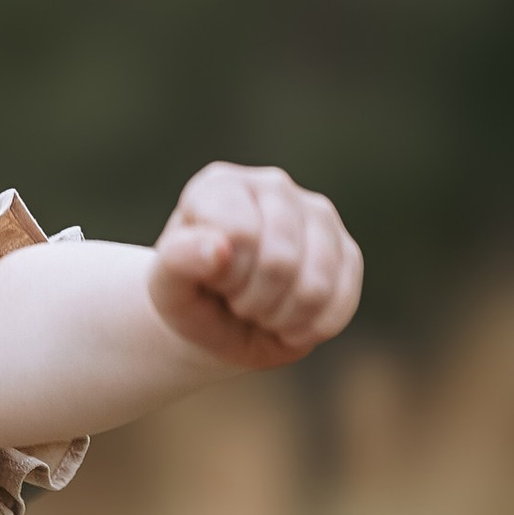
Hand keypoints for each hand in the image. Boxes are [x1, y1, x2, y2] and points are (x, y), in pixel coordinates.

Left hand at [146, 164, 362, 373]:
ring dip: (280, 318)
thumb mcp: (167, 288)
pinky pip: (340, 303)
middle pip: (280, 262)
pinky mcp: (347, 252)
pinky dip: (308, 328)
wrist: (220, 320)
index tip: (212, 281)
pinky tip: (288, 321)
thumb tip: (218, 248)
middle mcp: (274, 187)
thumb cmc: (190, 296)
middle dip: (252, 302)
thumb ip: (177, 262)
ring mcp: (317, 215)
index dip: (226, 278)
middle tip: (235, 301)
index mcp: (221, 186)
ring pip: (315, 286)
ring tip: (260, 309)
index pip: (240, 235)